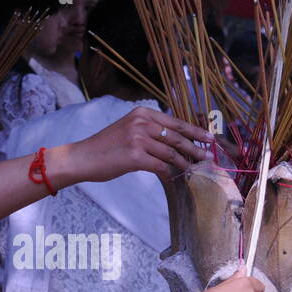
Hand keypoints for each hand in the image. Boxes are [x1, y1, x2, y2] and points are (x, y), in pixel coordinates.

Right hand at [57, 107, 212, 184]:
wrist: (83, 157)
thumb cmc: (105, 147)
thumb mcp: (128, 129)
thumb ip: (149, 131)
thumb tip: (173, 142)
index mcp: (142, 113)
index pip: (175, 122)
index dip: (194, 131)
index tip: (208, 138)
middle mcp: (141, 123)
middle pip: (177, 137)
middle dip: (196, 148)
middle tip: (208, 157)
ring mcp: (138, 139)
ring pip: (171, 153)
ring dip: (184, 163)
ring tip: (193, 170)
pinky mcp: (135, 156)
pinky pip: (161, 166)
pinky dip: (169, 173)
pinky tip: (173, 178)